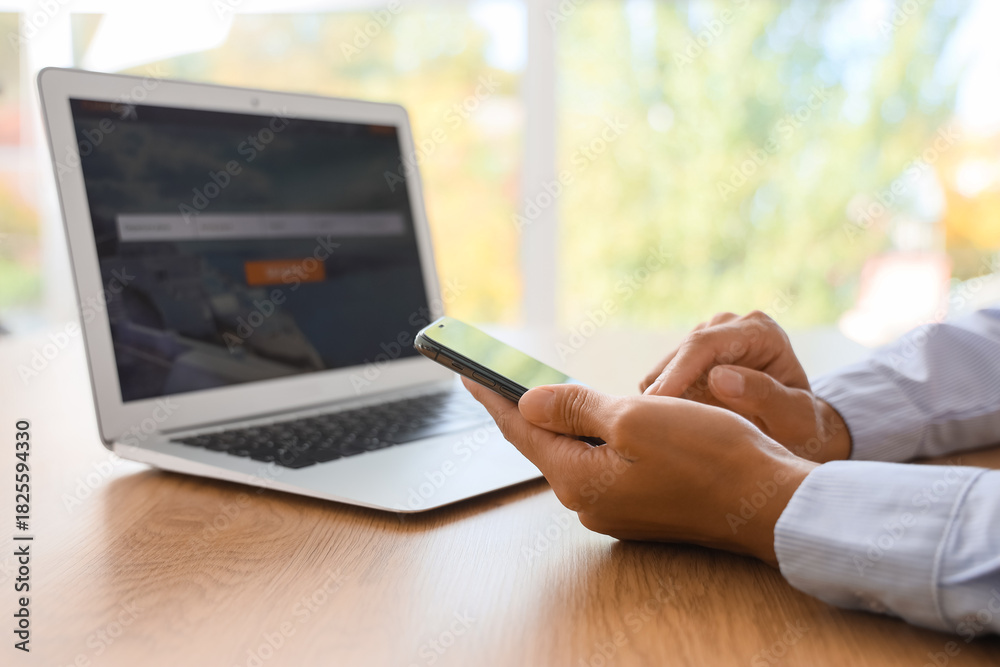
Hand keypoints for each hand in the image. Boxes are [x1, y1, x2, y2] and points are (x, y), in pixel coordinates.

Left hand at [462, 377, 816, 565]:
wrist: (769, 501)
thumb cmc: (709, 456)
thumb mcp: (634, 419)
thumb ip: (575, 409)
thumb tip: (529, 401)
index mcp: (580, 479)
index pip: (522, 429)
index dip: (494, 397)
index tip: (469, 374)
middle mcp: (590, 501)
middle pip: (546, 443)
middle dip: (527, 408)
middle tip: (504, 376)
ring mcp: (616, 508)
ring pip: (577, 453)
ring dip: (566, 422)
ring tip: (550, 390)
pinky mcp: (641, 505)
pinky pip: (605, 464)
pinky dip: (596, 438)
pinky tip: (601, 419)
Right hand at [639, 311, 851, 462]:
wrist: (795, 427)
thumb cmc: (802, 424)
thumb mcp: (795, 417)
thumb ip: (764, 395)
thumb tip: (718, 377)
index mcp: (759, 330)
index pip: (705, 345)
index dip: (676, 373)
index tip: (655, 402)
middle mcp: (728, 326)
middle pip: (680, 354)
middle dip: (664, 390)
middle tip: (655, 431)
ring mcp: (706, 338)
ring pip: (664, 368)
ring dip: (663, 400)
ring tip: (675, 435)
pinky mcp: (689, 356)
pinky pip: (660, 380)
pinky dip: (662, 403)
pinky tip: (679, 426)